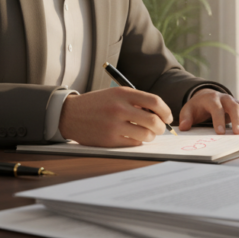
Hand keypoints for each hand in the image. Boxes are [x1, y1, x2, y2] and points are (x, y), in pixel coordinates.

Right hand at [58, 87, 172, 146]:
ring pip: (146, 134)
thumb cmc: (97, 104)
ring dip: (151, 136)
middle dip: (161, 127)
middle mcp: (119, 108)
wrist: (70, 114)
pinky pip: (133, 143)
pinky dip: (138, 142)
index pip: (155, 102)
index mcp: (123, 93)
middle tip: (160, 129)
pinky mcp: (109, 140)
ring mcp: (114, 125)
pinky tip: (134, 138)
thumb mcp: (115, 94)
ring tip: (147, 134)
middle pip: (153, 120)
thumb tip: (160, 114)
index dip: (166, 111)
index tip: (168, 117)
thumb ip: (136, 100)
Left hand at [179, 89, 238, 134]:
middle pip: (234, 106)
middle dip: (237, 120)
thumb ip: (185, 118)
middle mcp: (225, 98)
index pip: (216, 107)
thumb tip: (184, 127)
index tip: (220, 132)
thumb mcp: (188, 110)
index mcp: (211, 98)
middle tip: (238, 133)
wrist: (206, 97)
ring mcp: (235, 101)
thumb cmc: (198, 107)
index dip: (219, 119)